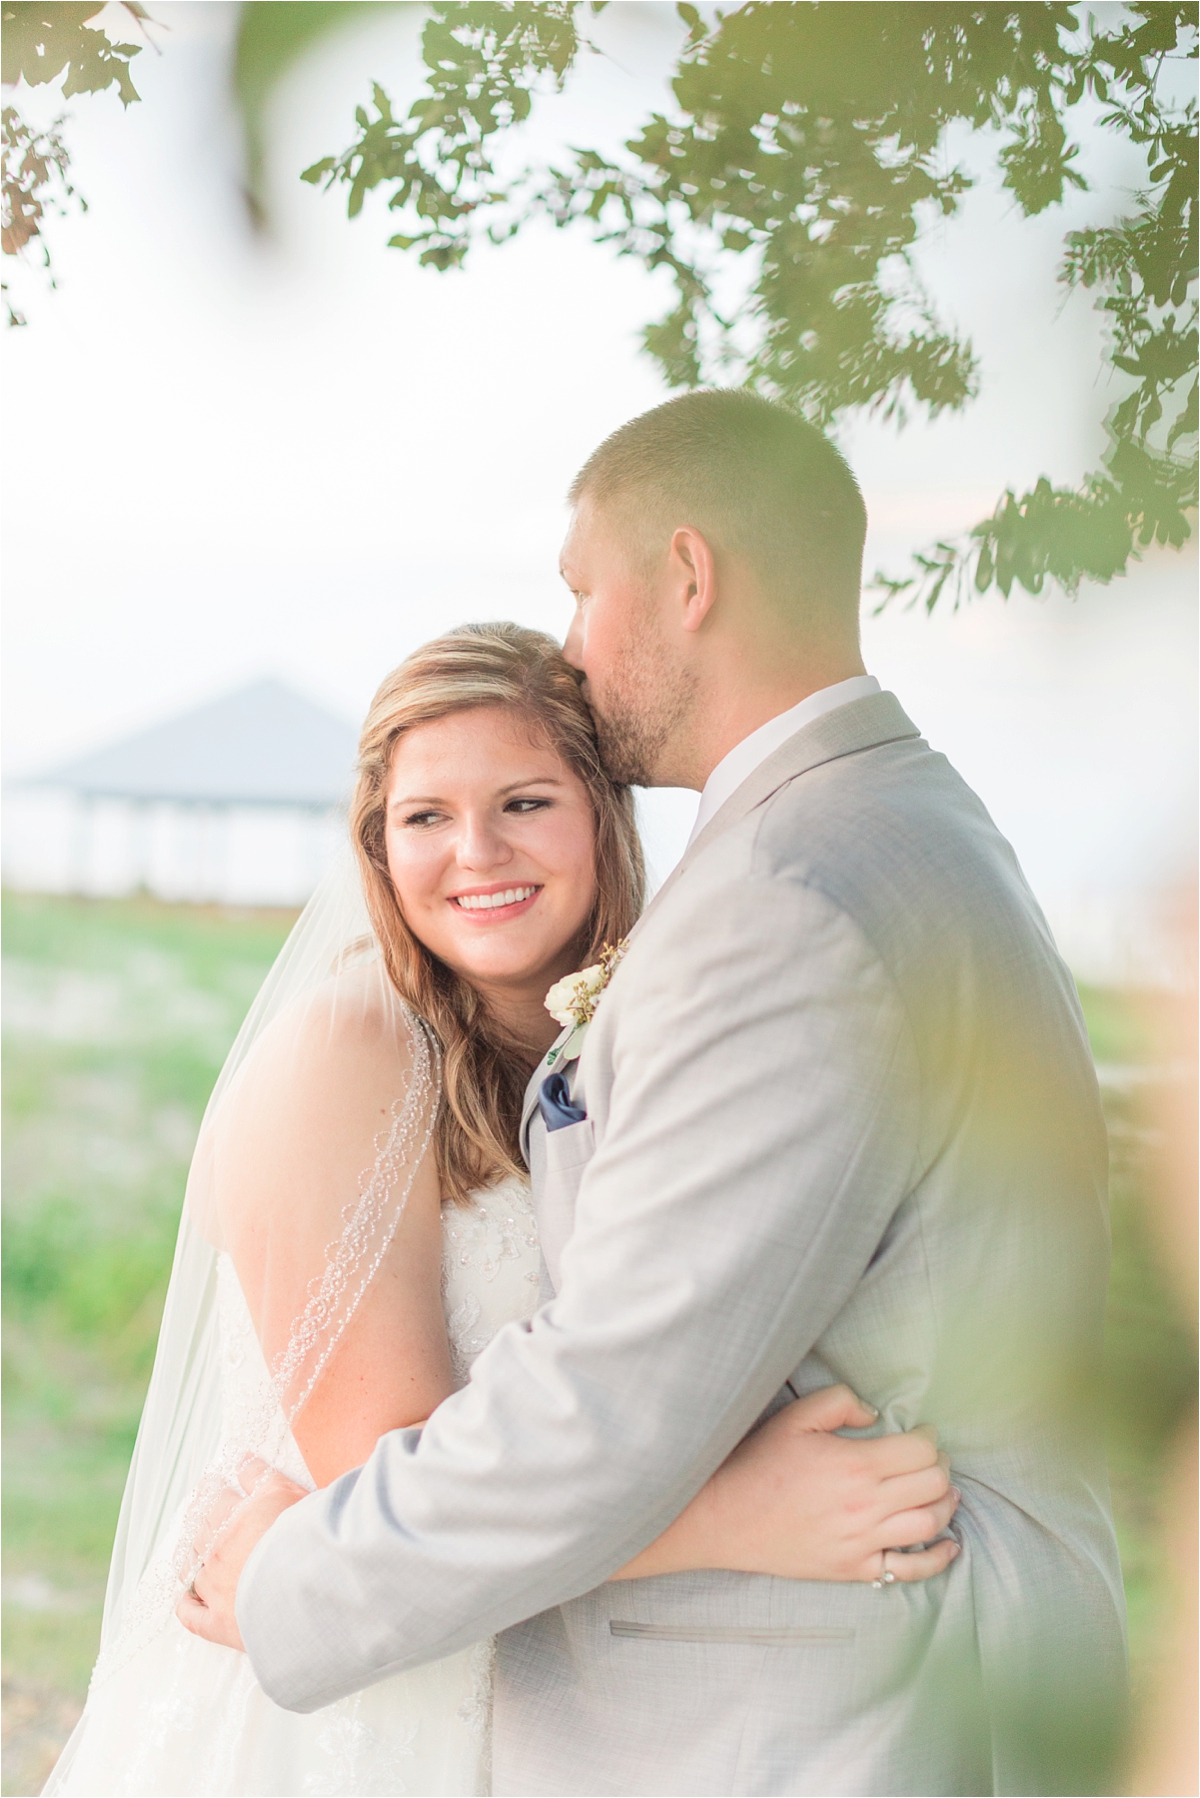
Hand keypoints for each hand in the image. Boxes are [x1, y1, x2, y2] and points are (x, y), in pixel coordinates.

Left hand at [175, 1458, 308, 1649]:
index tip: (210, 1483)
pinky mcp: (219, 1622)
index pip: (216, 1497)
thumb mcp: (287, 1493)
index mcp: (234, 1518)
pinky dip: (186, 1607)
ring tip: (191, 1551)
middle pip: (199, 1529)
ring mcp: (215, 1588)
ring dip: (190, 1558)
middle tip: (198, 1510)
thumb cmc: (304, 1538)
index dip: (212, 1488)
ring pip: (191, 1569)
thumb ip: (262, 1476)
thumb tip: (242, 1459)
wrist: (309, 1587)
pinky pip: (192, 1616)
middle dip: (198, 1517)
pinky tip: (185, 1600)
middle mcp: (219, 1550)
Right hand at [700, 1385, 959, 1583]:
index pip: (921, 1452)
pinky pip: (911, 1569)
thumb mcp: (795, 1417)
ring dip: (944, 1503)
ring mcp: (864, 1542)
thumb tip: (875, 1413)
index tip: (921, 1434)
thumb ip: (840, 1401)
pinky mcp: (855, 1569)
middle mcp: (867, 1506)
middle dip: (940, 1466)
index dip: (928, 1439)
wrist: (727, 1518)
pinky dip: (939, 1557)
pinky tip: (950, 1543)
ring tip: (941, 1490)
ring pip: (930, 1523)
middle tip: (929, 1458)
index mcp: (856, 1465)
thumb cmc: (759, 1464)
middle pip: (933, 1485)